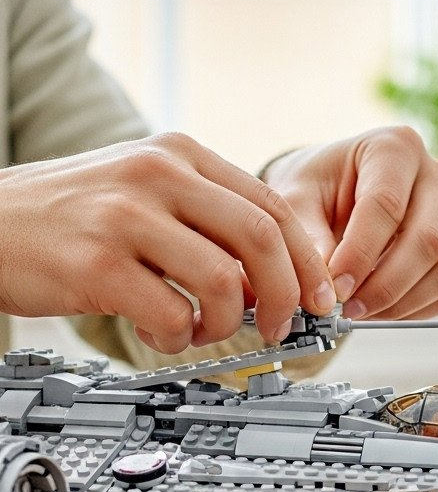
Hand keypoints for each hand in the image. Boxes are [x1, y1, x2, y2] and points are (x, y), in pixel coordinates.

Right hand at [0, 132, 335, 352]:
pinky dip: (178, 337)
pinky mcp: (98, 264)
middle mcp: (157, 176)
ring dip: (228, 323)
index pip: (271, 205)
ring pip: (224, 281)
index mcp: (177, 154)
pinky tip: (159, 331)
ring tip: (204, 330)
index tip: (319, 297)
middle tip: (282, 328)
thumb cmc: (65, 215)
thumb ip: (202, 217)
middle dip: (287, 296)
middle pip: (262, 239)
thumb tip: (271, 275)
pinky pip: (172, 315)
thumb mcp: (139, 188)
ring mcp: (126, 217)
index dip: (306, 260)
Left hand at [262, 127, 437, 318]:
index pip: (386, 205)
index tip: (335, 288)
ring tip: (359, 312)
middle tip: (347, 310)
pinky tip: (378, 310)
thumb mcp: (296, 200)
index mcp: (395, 148)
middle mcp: (435, 176)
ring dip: (401, 303)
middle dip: (385, 285)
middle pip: (427, 240)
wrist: (331, 190)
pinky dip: (415, 310)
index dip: (360, 253)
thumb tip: (325, 289)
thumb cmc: (315, 187)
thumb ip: (307, 238)